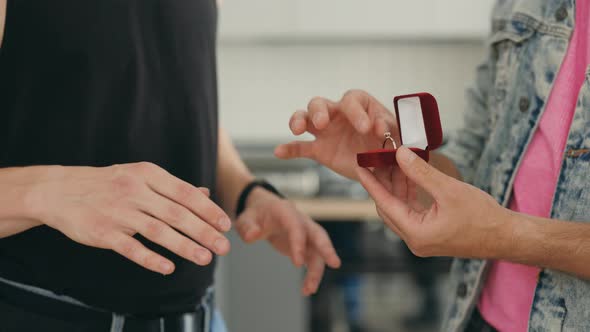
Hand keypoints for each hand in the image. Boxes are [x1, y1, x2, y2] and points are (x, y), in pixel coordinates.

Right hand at [29, 163, 231, 274]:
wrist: (59, 191)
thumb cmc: (108, 184)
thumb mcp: (140, 177)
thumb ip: (173, 187)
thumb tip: (205, 193)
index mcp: (147, 174)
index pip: (185, 193)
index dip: (208, 209)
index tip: (225, 224)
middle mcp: (135, 191)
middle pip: (177, 213)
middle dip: (204, 231)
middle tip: (223, 247)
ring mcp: (118, 212)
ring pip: (158, 231)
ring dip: (184, 246)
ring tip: (205, 258)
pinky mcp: (102, 232)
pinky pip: (130, 248)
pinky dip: (150, 258)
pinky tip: (168, 267)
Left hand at [233, 188, 341, 295]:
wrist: (264, 211)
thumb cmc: (256, 214)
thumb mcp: (245, 218)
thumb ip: (247, 227)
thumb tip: (251, 236)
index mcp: (286, 212)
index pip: (296, 227)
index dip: (299, 243)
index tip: (298, 263)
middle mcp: (301, 221)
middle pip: (319, 235)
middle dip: (327, 249)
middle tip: (335, 264)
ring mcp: (306, 234)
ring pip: (318, 252)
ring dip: (317, 271)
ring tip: (309, 289)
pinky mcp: (306, 245)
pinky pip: (313, 260)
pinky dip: (312, 275)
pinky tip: (307, 289)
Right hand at [275, 90, 395, 179]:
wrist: (387, 165)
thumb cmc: (394, 142)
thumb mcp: (398, 133)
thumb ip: (390, 129)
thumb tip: (380, 128)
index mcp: (360, 105)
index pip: (352, 100)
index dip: (356, 112)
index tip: (366, 128)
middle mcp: (338, 113)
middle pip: (321, 103)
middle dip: (319, 111)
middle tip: (323, 123)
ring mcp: (326, 131)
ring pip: (305, 118)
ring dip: (299, 120)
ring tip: (298, 129)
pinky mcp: (319, 150)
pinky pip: (300, 147)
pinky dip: (289, 149)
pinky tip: (279, 152)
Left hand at [357, 146, 512, 258]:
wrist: (507, 237)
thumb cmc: (483, 217)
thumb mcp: (448, 189)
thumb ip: (421, 172)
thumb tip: (400, 154)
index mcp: (416, 234)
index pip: (384, 204)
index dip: (371, 183)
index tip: (360, 166)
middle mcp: (415, 240)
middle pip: (388, 208)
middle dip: (382, 184)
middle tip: (375, 162)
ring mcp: (422, 240)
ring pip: (400, 210)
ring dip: (396, 188)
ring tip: (391, 164)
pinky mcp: (431, 235)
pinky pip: (412, 213)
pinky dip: (408, 195)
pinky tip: (408, 177)